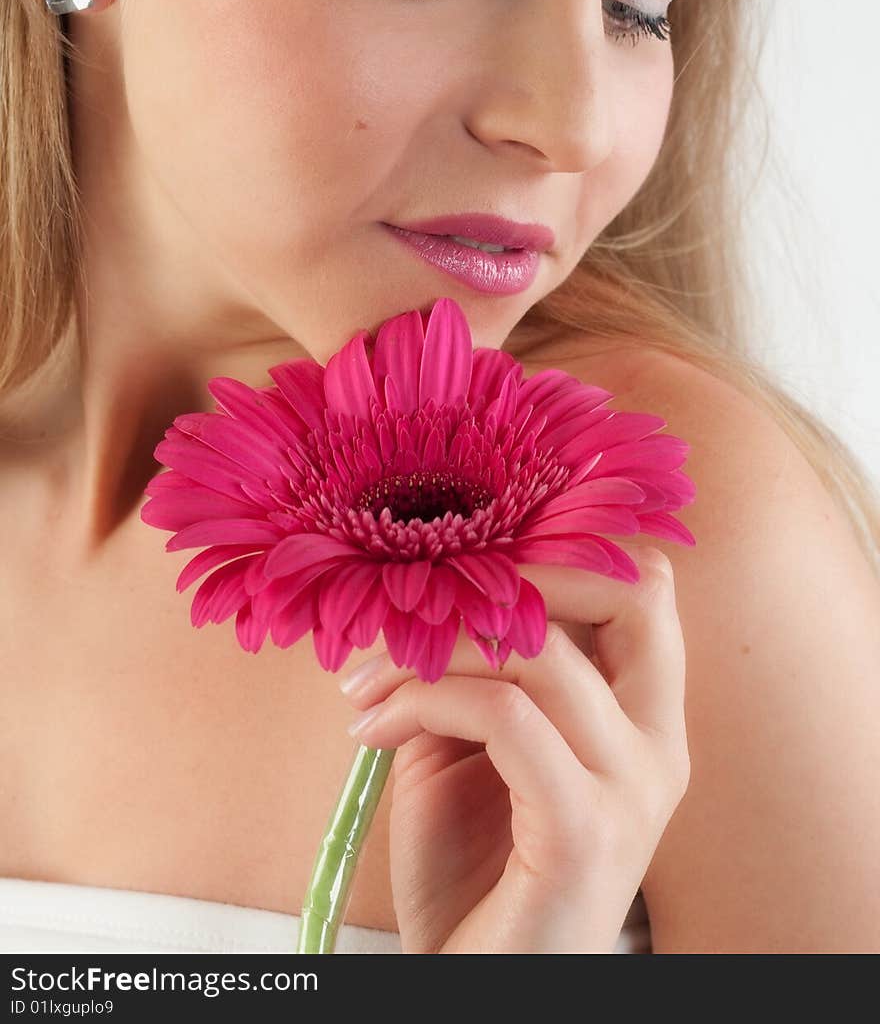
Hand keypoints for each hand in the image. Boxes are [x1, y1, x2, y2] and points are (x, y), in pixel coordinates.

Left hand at [337, 544, 689, 952]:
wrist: (473, 990)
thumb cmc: (471, 876)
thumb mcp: (465, 749)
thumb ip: (472, 670)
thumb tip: (426, 590)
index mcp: (641, 722)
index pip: (639, 588)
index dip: (558, 553)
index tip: (463, 566)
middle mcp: (657, 747)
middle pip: (632, 592)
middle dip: (524, 571)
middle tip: (432, 596)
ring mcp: (630, 789)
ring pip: (540, 649)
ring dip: (431, 649)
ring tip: (364, 687)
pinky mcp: (583, 831)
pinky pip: (504, 716)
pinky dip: (424, 700)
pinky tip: (370, 730)